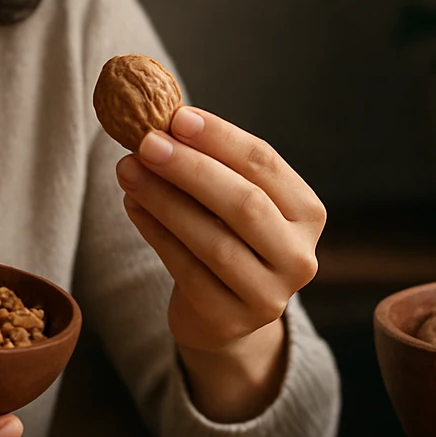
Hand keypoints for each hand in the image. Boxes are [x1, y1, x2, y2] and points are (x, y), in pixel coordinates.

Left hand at [116, 107, 325, 416]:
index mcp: (307, 212)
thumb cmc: (226, 237)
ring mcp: (269, 294)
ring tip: (128, 171)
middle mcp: (299, 255)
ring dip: (165, 200)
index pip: (265, 164)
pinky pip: (187, 270)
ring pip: (214, 240)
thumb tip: (160, 116)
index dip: (219, 137)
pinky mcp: (231, 320)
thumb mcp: (230, 199)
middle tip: (146, 143)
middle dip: (190, 168)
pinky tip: (134, 206)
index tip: (176, 116)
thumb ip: (210, 162)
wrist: (224, 313)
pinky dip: (157, 233)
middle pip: (244, 203)